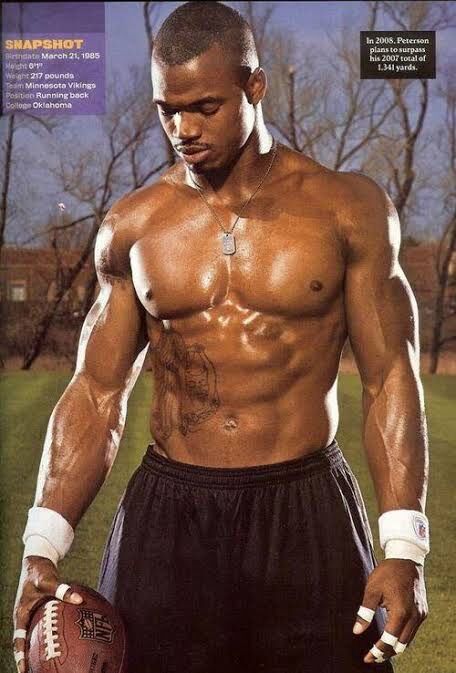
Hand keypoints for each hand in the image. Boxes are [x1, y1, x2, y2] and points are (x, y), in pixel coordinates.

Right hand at [12, 556, 82, 672]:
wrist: (38, 560)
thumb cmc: (40, 571)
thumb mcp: (49, 580)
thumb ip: (63, 590)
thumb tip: (79, 600)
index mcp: (21, 614)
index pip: (18, 641)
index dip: (20, 656)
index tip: (23, 671)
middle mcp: (24, 617)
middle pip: (25, 642)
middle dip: (29, 658)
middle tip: (37, 671)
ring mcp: (32, 614)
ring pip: (34, 635)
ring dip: (39, 648)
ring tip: (50, 663)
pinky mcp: (40, 610)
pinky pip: (44, 625)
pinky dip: (51, 633)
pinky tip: (64, 639)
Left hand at [353, 558, 427, 664]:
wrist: (406, 558)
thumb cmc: (387, 572)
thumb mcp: (372, 589)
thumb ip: (365, 611)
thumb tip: (357, 631)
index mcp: (401, 612)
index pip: (389, 640)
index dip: (377, 651)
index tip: (367, 658)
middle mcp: (414, 616)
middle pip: (401, 645)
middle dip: (386, 653)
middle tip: (372, 657)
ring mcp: (420, 614)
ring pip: (408, 640)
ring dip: (395, 647)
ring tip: (380, 651)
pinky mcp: (422, 611)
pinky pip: (412, 631)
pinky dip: (402, 638)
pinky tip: (392, 637)